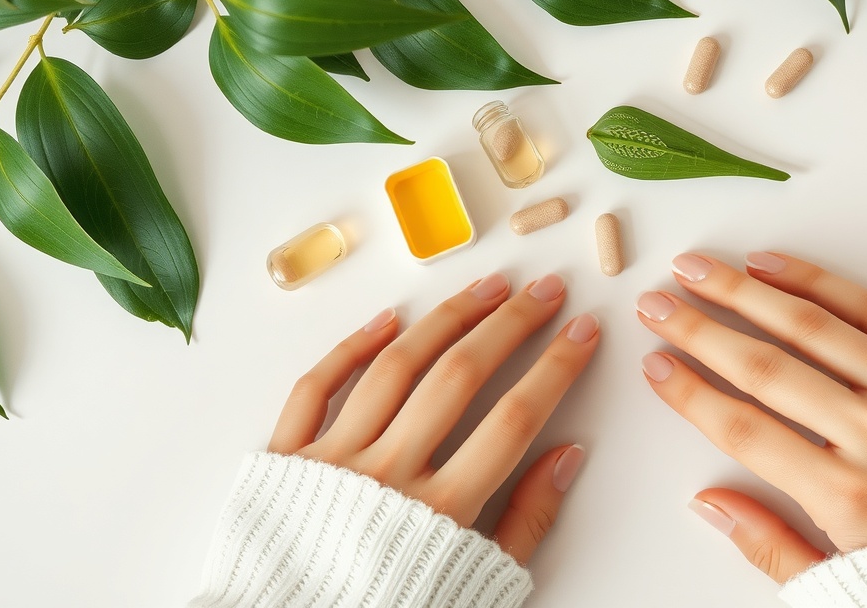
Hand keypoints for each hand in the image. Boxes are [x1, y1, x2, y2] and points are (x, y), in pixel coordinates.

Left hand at [268, 272, 597, 565]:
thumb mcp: (480, 585)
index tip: (582, 331)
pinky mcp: (284, 460)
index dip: (555, 369)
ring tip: (486, 288)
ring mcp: (332, 461)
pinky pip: (317, 388)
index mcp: (441, 512)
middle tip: (544, 290)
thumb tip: (567, 455)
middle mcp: (387, 475)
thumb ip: (527, 522)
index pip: (515, 419)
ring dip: (447, 319)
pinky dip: (351, 347)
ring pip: (395, 368)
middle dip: (510, 325)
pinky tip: (390, 318)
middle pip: (459, 377)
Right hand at [637, 252, 866, 582]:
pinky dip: (824, 284)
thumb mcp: (850, 590)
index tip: (653, 364)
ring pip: (813, 326)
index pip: (741, 429)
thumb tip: (706, 501)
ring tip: (698, 267)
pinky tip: (778, 267)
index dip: (688, 392)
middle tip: (654, 302)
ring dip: (745, 291)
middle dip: (699, 330)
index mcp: (848, 499)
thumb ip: (771, 546)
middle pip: (764, 367)